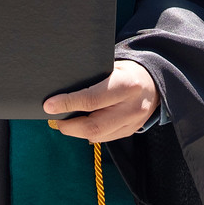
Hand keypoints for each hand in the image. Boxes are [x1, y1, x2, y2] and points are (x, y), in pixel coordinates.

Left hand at [43, 59, 160, 141]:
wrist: (154, 82)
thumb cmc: (126, 71)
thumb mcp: (112, 67)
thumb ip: (92, 79)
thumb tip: (61, 89)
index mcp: (126, 85)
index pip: (91, 99)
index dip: (67, 103)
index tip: (49, 105)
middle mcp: (131, 107)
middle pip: (93, 126)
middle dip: (69, 125)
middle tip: (54, 119)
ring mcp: (133, 123)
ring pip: (98, 135)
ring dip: (77, 131)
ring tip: (65, 121)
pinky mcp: (131, 131)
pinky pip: (105, 138)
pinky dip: (89, 133)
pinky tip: (81, 125)